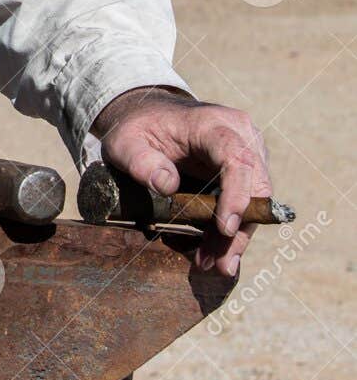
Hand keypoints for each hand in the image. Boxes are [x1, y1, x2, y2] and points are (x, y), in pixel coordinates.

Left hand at [91, 86, 270, 276]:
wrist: (148, 115)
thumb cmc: (137, 128)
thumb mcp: (124, 142)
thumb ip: (139, 161)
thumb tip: (167, 186)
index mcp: (212, 124)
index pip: (236, 157)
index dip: (237, 194)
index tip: (225, 229)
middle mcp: (240, 135)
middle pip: (254, 186)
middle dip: (239, 230)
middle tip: (219, 264)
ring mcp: (247, 152)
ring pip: (254, 201)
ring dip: (234, 238)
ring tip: (208, 263)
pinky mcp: (243, 171)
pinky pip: (244, 205)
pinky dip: (228, 232)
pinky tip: (210, 253)